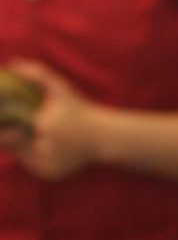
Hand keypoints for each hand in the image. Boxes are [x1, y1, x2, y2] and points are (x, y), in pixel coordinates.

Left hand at [7, 60, 100, 179]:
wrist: (105, 137)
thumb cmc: (82, 111)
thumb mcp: (62, 89)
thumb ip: (38, 74)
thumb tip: (13, 65)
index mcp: (43, 128)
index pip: (7, 134)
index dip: (4, 127)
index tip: (11, 123)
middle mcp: (44, 151)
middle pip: (11, 146)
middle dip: (10, 136)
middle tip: (21, 127)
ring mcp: (47, 166)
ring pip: (19, 157)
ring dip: (19, 147)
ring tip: (30, 136)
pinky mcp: (50, 174)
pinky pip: (30, 167)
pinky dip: (30, 159)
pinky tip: (39, 148)